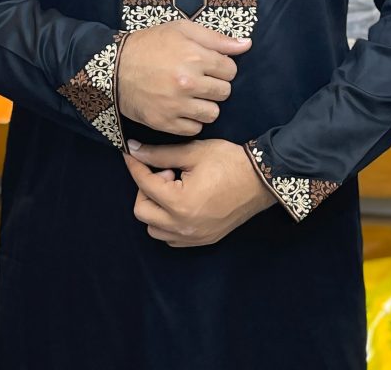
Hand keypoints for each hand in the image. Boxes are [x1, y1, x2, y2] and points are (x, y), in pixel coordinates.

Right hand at [117, 20, 250, 135]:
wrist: (114, 67)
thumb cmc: (150, 44)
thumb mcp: (182, 30)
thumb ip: (217, 39)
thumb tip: (246, 45)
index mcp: (195, 57)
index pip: (231, 70)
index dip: (220, 67)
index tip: (206, 65)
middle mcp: (188, 83)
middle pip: (224, 92)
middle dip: (214, 85)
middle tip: (197, 79)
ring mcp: (176, 105)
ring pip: (212, 113)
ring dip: (205, 105)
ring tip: (189, 95)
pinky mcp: (165, 123)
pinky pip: (194, 129)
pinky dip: (190, 120)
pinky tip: (179, 107)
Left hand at [124, 138, 275, 246]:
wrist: (260, 180)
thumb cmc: (228, 162)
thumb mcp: (192, 152)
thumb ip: (159, 154)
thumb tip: (134, 150)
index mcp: (179, 203)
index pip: (144, 184)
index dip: (134, 165)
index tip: (130, 153)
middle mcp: (183, 226)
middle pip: (142, 211)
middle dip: (146, 188)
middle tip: (167, 172)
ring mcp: (194, 237)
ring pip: (154, 228)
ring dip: (156, 207)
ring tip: (175, 187)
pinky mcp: (203, 240)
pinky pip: (172, 237)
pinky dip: (168, 221)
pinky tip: (181, 202)